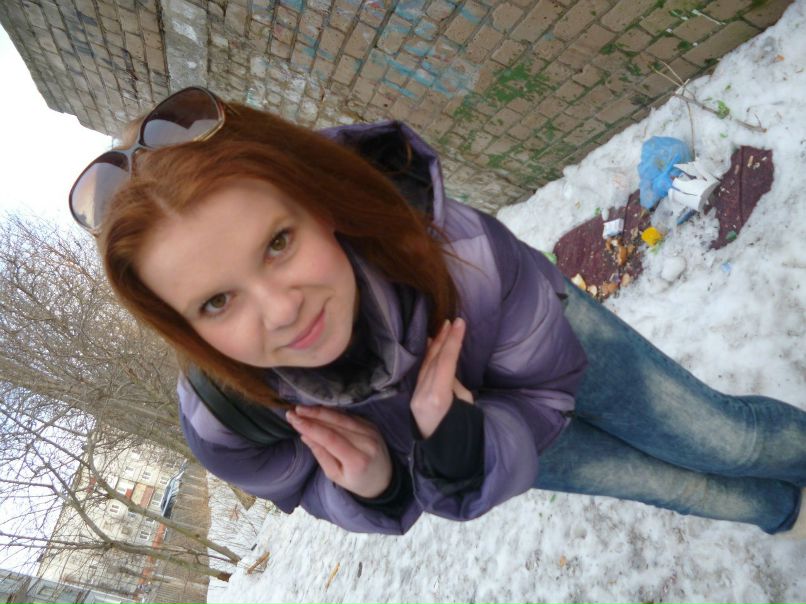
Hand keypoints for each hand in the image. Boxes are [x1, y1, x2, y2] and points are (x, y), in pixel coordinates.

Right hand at [286, 406, 392, 498]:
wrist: (384, 479)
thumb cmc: (357, 481)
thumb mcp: (335, 475)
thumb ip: (321, 454)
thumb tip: (304, 434)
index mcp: (357, 459)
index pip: (330, 438)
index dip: (311, 427)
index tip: (293, 419)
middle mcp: (366, 442)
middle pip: (336, 423)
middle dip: (312, 415)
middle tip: (294, 411)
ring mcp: (371, 431)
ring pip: (342, 416)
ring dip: (320, 410)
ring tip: (302, 408)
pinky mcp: (371, 424)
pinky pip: (348, 415)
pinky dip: (332, 412)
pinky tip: (318, 409)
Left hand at [411, 318, 473, 438]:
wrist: (446, 454)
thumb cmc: (462, 431)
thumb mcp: (465, 405)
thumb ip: (454, 385)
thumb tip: (447, 371)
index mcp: (438, 397)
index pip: (445, 361)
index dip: (453, 340)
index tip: (459, 323)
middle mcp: (422, 395)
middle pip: (434, 360)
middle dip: (443, 339)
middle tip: (451, 322)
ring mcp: (415, 397)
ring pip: (425, 365)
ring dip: (434, 346)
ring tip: (442, 329)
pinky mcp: (414, 399)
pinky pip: (421, 373)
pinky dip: (427, 358)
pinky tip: (429, 347)